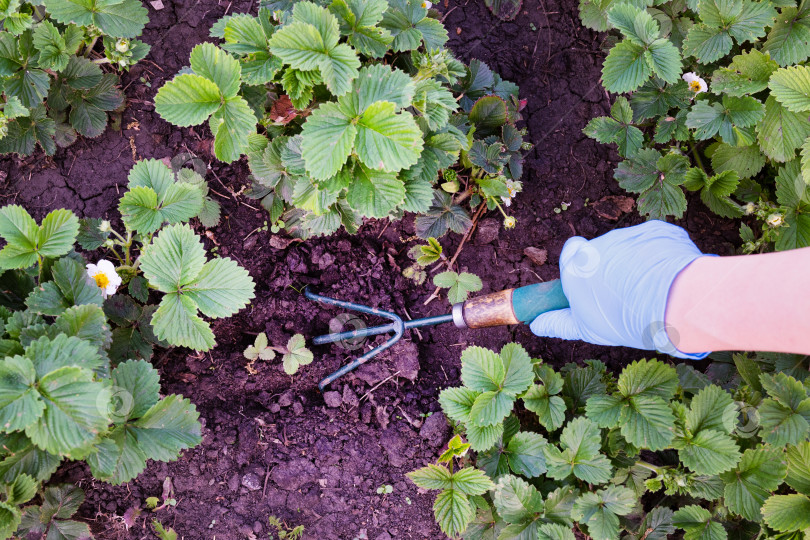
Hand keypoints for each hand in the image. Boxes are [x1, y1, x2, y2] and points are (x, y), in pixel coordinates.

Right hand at [530, 220, 710, 358]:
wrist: (672, 302)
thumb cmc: (624, 319)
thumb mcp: (586, 328)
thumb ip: (558, 323)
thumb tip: (535, 325)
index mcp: (576, 265)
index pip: (571, 252)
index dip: (581, 265)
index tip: (592, 282)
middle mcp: (598, 244)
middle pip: (602, 251)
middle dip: (612, 266)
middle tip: (626, 294)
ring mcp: (628, 235)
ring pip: (630, 246)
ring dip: (637, 262)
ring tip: (652, 290)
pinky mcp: (656, 230)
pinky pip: (654, 242)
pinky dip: (660, 256)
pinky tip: (668, 277)